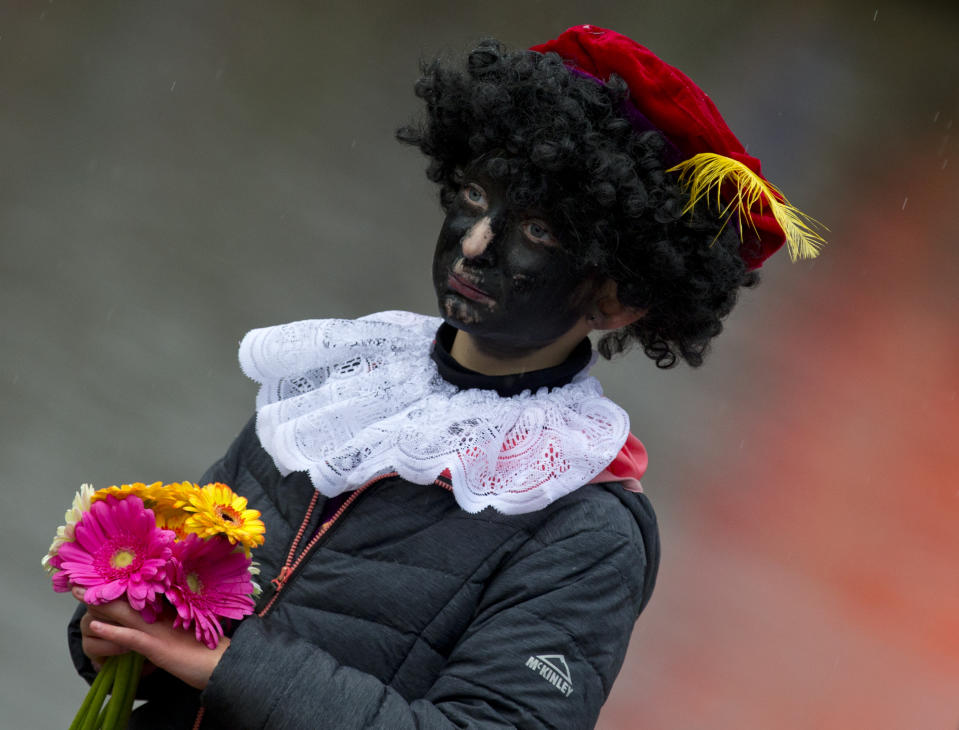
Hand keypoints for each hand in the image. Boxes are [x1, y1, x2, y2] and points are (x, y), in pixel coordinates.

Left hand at [73, 586, 228, 689]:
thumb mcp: (191, 630)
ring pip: (125, 613)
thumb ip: (177, 620)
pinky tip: (97, 627)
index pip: (142, 592)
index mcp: (172, 610)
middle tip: (83, 575)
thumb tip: (168, 614)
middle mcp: (164, 615)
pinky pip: (131, 638)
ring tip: (78, 594)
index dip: (121, 583)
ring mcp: (160, 630)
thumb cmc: (211, 649)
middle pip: (129, 597)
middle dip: (105, 587)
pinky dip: (112, 632)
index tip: (104, 573)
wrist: (225, 664)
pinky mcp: (158, 647)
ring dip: (100, 604)